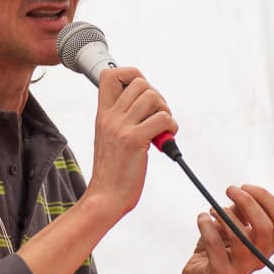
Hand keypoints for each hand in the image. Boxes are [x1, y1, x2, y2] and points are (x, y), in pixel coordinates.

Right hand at [85, 67, 176, 223]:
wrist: (105, 198)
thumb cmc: (112, 171)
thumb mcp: (108, 138)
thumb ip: (121, 119)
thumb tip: (145, 103)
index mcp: (102, 114)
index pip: (110, 75)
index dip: (131, 75)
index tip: (141, 95)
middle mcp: (110, 117)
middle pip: (139, 81)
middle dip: (156, 96)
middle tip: (156, 117)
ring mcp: (121, 128)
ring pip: (152, 96)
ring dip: (165, 111)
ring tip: (161, 130)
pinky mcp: (135, 141)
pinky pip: (163, 118)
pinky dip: (171, 127)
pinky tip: (165, 140)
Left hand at [170, 184, 273, 273]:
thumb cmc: (219, 248)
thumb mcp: (234, 225)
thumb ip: (241, 212)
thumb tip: (241, 194)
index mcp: (268, 243)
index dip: (263, 196)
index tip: (245, 186)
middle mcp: (260, 257)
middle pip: (264, 226)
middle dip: (246, 202)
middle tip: (230, 190)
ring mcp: (242, 269)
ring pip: (240, 236)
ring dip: (224, 215)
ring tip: (213, 209)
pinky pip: (214, 245)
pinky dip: (206, 226)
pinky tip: (202, 218)